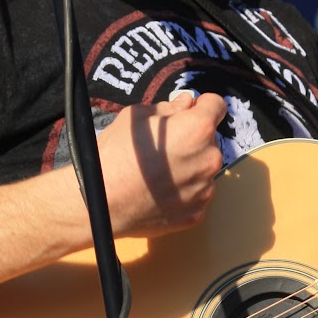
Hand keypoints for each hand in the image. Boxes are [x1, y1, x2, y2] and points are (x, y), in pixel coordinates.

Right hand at [99, 92, 227, 237]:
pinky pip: (195, 195)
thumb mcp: (136, 116)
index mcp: (198, 129)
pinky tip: (159, 191)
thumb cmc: (115, 155)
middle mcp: (209, 159)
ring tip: (158, 172)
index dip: (203, 105)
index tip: (192, 110)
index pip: (217, 106)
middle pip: (209, 141)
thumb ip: (170, 107)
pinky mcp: (196, 214)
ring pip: (203, 170)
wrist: (100, 202)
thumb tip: (187, 103)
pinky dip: (182, 192)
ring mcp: (205, 190)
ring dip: (189, 167)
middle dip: (192, 140)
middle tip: (164, 147)